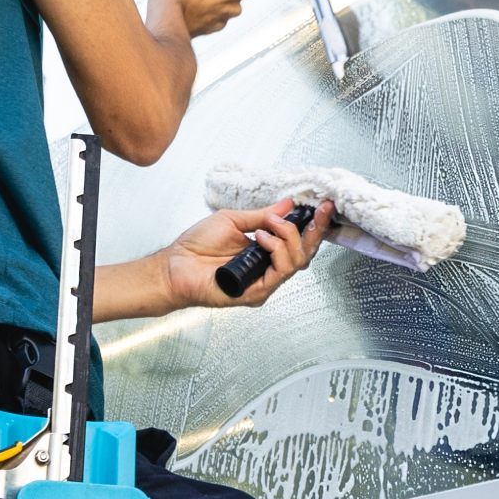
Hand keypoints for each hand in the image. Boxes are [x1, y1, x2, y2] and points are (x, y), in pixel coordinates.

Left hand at [160, 198, 334, 308]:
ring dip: (288, 238)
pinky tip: (262, 239)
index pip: (299, 240)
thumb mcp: (233, 220)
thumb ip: (261, 216)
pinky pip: (279, 273)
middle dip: (313, 229)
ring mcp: (264, 283)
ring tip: (268, 227)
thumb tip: (286, 205)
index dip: (314, 224)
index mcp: (265, 252)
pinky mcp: (255, 293)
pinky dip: (276, 252)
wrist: (174, 265)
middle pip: (305, 253)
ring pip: (296, 262)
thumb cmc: (196, 246)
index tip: (324, 206)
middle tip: (316, 211)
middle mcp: (268, 269)